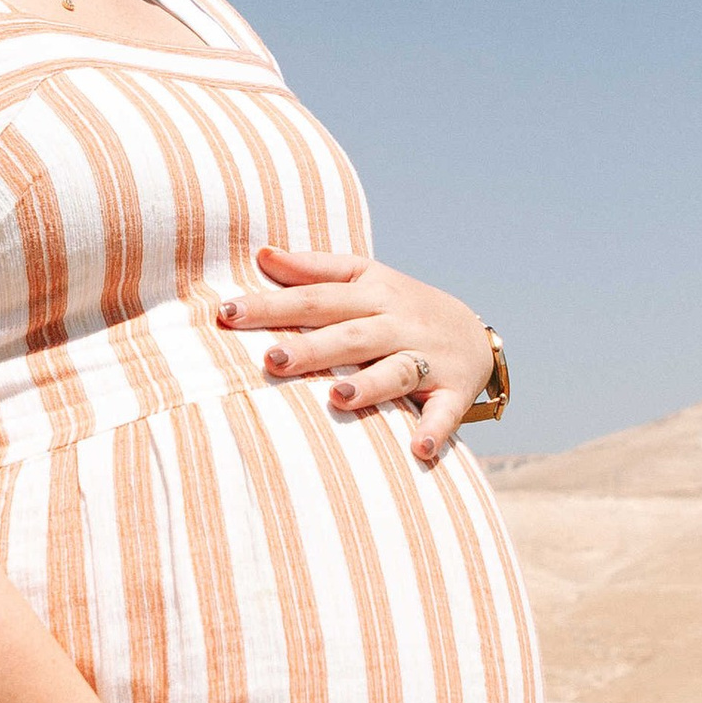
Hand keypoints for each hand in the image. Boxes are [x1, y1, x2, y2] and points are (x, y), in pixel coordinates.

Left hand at [215, 246, 495, 465]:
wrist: (473, 334)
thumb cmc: (400, 306)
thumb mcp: (365, 277)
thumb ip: (313, 269)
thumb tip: (261, 254)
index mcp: (372, 293)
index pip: (315, 298)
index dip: (272, 305)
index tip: (227, 313)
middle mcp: (398, 324)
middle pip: (352, 335)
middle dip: (313, 347)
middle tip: (271, 360)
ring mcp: (427, 359)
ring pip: (396, 371)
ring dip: (370, 385)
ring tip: (337, 397)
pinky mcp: (452, 392)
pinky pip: (444, 413)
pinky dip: (434, 430)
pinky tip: (418, 449)